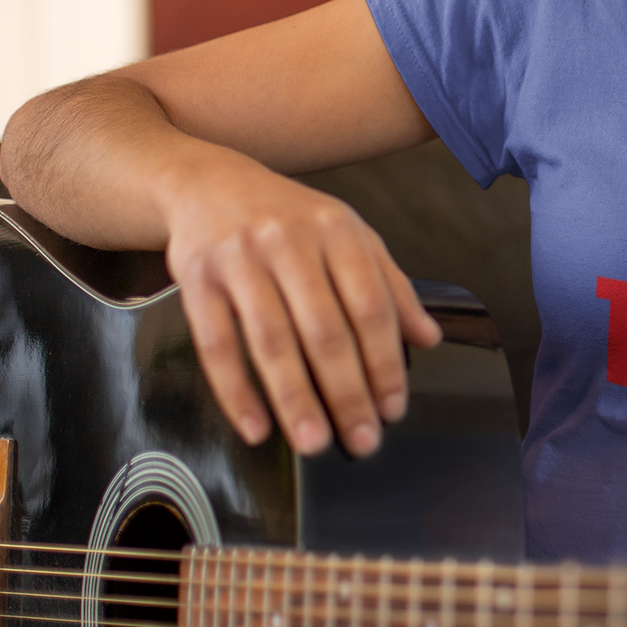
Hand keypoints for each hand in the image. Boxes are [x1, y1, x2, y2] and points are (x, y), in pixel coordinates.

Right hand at [160, 151, 441, 456]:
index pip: (371, 307)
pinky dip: (237, 392)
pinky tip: (256, 427)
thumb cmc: (290, 218)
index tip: (393, 408)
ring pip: (272, 341)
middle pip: (325, 330)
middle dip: (346, 392)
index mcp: (339, 230)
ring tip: (315, 443)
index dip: (385, 363)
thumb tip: (430, 338)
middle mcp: (291, 241)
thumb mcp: (350, 237)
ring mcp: (241, 258)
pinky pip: (217, 344)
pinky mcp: (197, 278)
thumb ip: (391, 287)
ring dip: (295, 399)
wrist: (210, 183)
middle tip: (361, 441)